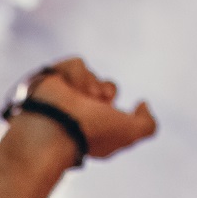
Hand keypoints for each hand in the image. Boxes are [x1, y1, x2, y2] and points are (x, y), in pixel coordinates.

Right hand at [9, 57, 157, 162]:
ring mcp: (62, 97)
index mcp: (94, 127)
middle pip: (104, 87)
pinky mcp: (49, 80)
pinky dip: (76, 75)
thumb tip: (142, 104)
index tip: (114, 105)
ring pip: (91, 74)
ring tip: (82, 97)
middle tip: (99, 100)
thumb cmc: (92, 132)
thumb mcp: (130, 133)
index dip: (116, 101)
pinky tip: (68, 88)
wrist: (57, 125)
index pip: (112, 107)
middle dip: (107, 90)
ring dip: (91, 84)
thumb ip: (147, 124)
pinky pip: (75, 64)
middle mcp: (79, 114)